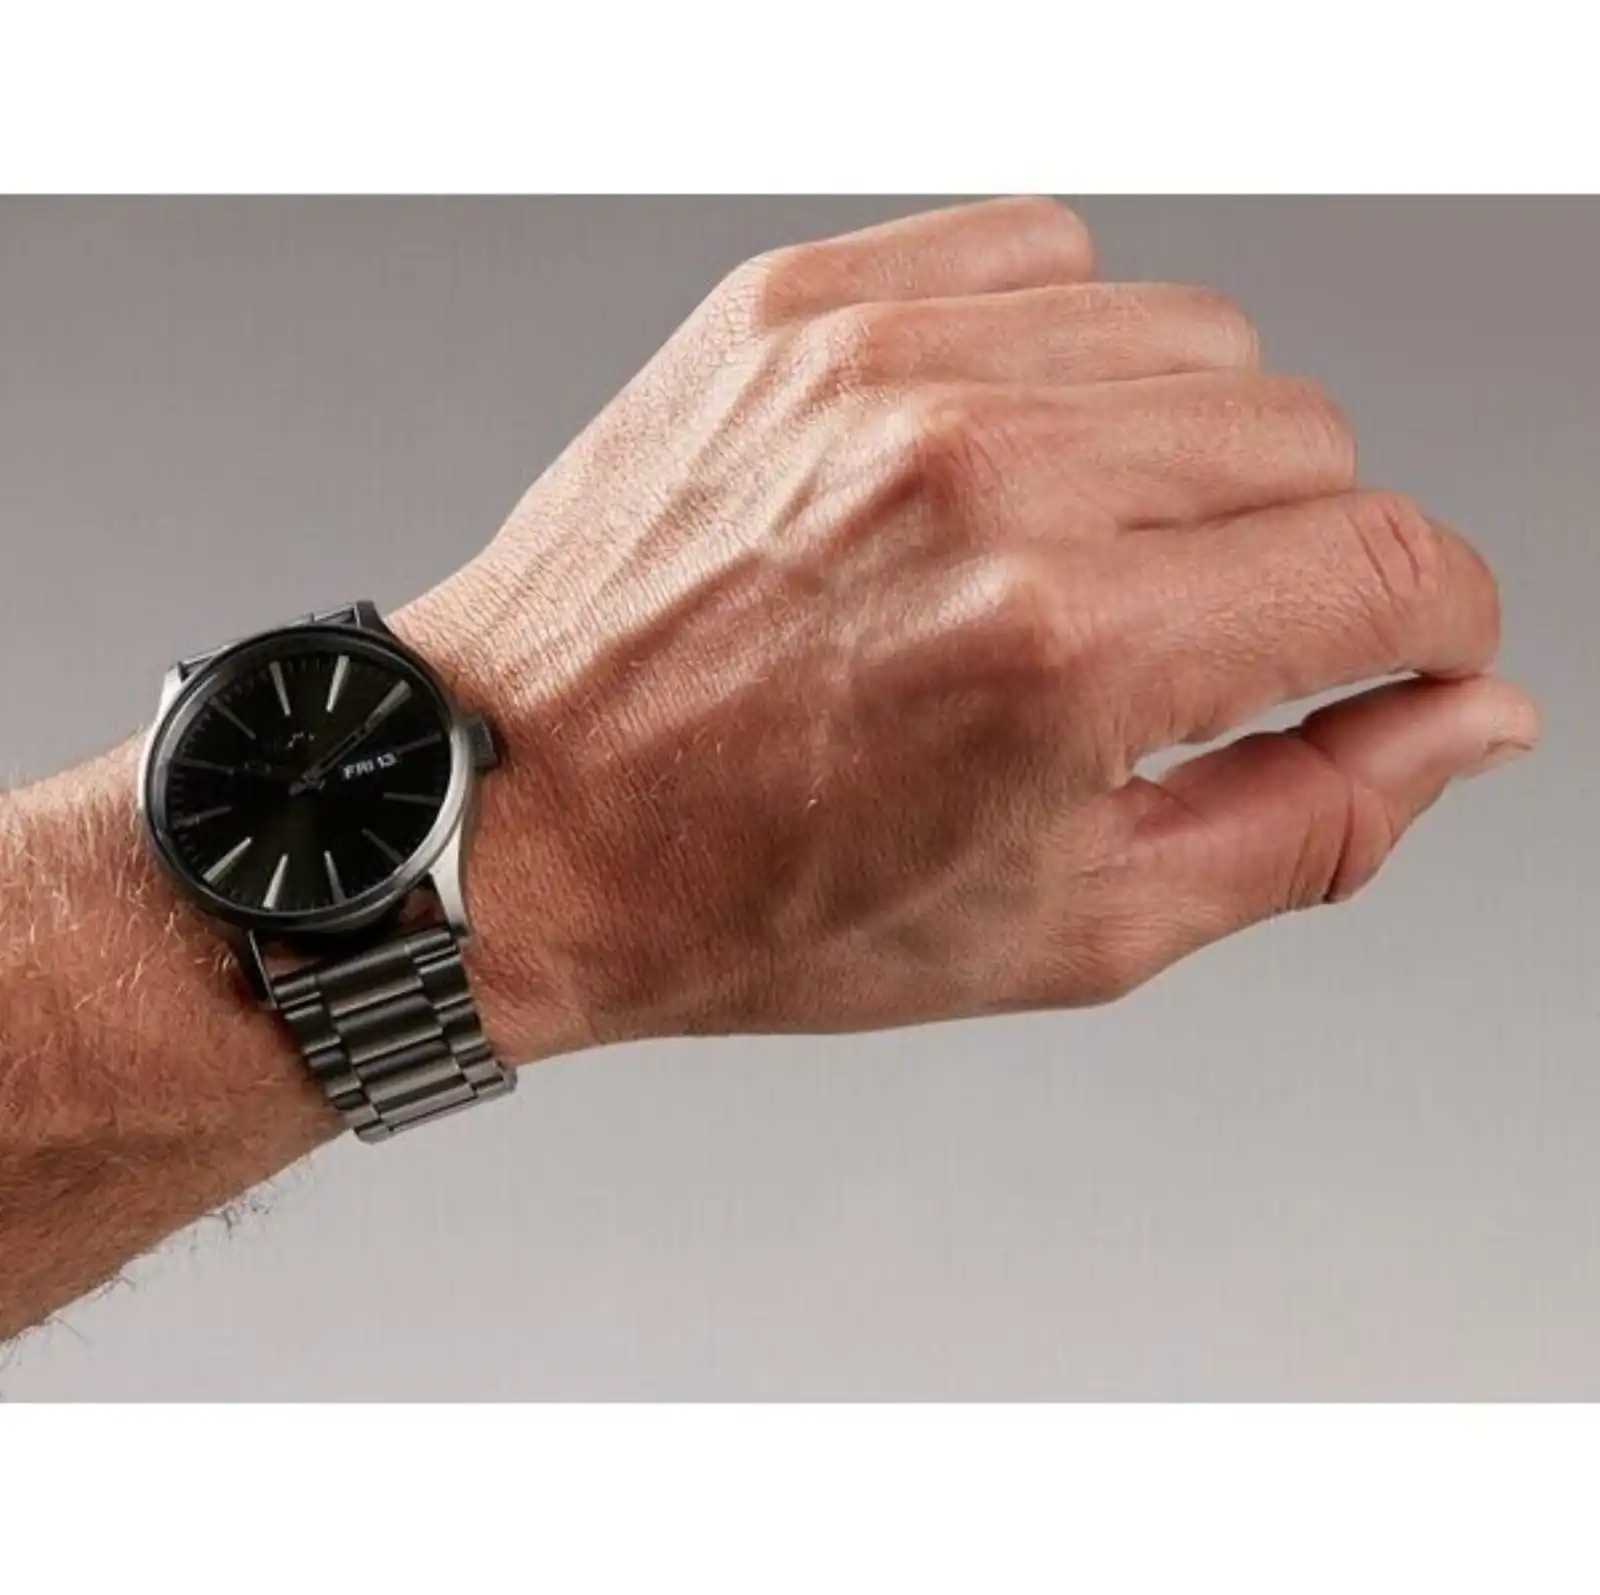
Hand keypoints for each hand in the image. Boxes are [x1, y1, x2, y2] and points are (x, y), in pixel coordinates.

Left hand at [397, 198, 1536, 1060]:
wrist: (527, 817)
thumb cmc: (763, 899)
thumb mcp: (1063, 930)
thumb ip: (1305, 823)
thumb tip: (1463, 719)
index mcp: (1067, 653)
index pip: (1396, 570)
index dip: (1438, 631)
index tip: (1398, 659)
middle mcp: (986, 477)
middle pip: (1312, 441)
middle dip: (1298, 560)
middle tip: (1178, 650)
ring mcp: (884, 368)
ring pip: (1195, 338)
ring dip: (1182, 458)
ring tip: (1067, 564)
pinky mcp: (802, 307)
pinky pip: (1043, 256)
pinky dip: (1061, 357)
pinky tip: (990, 466)